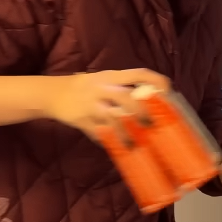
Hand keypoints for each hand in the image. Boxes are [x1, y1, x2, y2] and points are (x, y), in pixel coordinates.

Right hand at [43, 69, 170, 142]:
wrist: (52, 93)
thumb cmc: (86, 88)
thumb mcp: (104, 81)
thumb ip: (124, 89)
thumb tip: (153, 103)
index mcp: (112, 76)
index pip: (138, 74)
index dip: (155, 81)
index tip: (169, 92)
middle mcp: (102, 88)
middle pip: (126, 97)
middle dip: (141, 112)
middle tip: (153, 124)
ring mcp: (91, 104)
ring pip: (111, 118)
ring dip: (125, 132)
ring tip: (134, 144)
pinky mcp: (81, 119)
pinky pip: (98, 132)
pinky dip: (108, 140)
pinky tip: (116, 147)